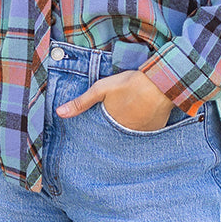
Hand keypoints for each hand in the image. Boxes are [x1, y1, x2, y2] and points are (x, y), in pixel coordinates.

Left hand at [56, 69, 173, 130]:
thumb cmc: (131, 84)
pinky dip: (141, 129)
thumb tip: (59, 113)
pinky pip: (144, 134)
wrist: (161, 83)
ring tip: (127, 121)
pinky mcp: (154, 131)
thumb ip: (81, 102)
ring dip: (127, 131)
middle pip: (115, 137)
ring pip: (129, 136)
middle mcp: (125, 135)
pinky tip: (141, 119)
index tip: (94, 134)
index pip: (99, 136)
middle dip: (111, 134)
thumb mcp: (101, 89)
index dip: (97, 133)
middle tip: (112, 127)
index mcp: (111, 126)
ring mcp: (141, 135)